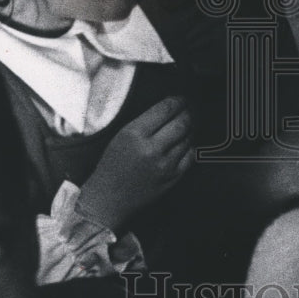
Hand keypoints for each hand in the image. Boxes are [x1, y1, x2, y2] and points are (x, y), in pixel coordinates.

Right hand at [76, 96, 192, 231]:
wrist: (108, 199)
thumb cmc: (111, 165)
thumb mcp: (121, 136)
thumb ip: (144, 122)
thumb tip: (170, 108)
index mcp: (134, 134)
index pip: (165, 109)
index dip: (178, 101)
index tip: (182, 98)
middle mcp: (151, 149)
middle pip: (182, 122)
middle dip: (189, 112)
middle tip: (190, 108)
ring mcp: (164, 165)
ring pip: (188, 138)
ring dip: (190, 129)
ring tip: (188, 124)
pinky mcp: (172, 178)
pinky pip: (190, 156)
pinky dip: (189, 147)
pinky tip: (185, 143)